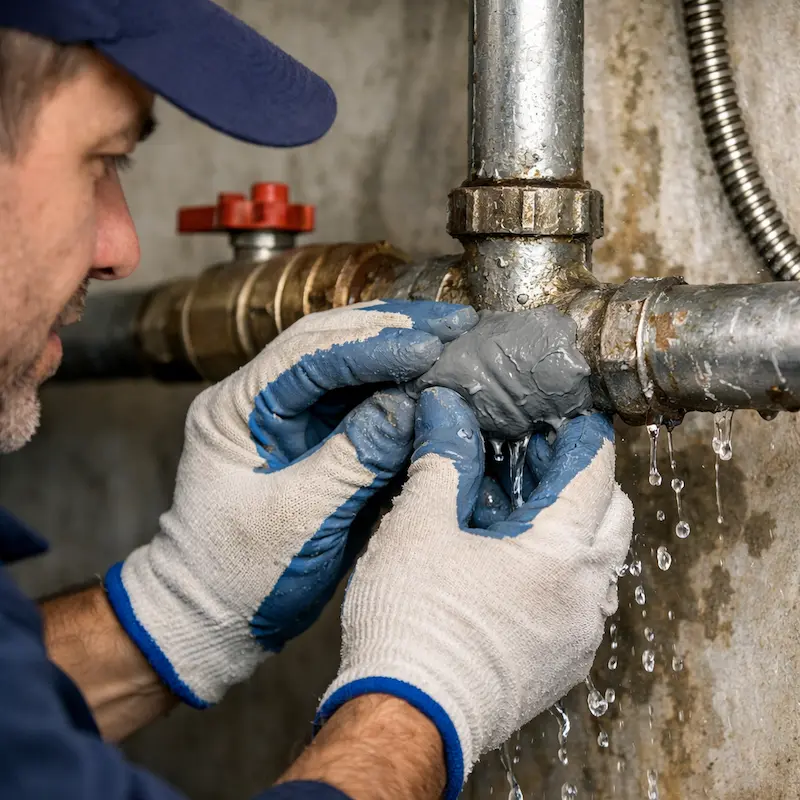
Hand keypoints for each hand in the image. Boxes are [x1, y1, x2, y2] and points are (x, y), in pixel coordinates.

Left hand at [104, 301, 477, 707]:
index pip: (307, 357)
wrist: (217, 616)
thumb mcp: (300, 519)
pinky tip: (432, 373)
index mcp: (234, 410)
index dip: (372, 349)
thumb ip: (354, 457)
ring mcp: (283, 415)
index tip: (428, 347)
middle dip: (391, 329)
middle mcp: (257, 399)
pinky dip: (395, 384)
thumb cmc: (241, 576)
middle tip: (453, 322)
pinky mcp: (310, 436)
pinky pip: (356, 397)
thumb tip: (409, 403)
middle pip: (326, 341)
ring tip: (453, 334)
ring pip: (344, 361)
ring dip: (396, 346)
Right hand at [317, 389, 632, 798]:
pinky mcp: (559, 666)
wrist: (406, 720)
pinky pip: (580, 603)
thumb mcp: (417, 526)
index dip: (584, 437)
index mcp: (560, 556)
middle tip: (545, 456)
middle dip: (587, 480)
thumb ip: (442, 461)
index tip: (573, 416)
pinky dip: (562, 571)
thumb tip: (445, 411)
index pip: (595, 475)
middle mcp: (586, 598)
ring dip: (575, 528)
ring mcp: (578, 638)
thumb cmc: (411, 625)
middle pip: (613, 517)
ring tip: (526, 507)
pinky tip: (515, 564)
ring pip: (599, 564)